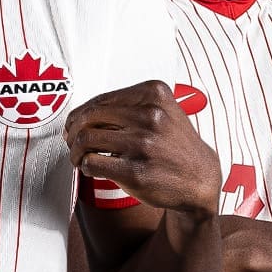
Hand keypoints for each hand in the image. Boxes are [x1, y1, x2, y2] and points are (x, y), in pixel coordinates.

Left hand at [65, 80, 219, 217]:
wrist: (200, 177)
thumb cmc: (175, 145)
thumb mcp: (162, 111)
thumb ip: (128, 106)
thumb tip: (81, 115)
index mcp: (154, 94)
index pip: (100, 100)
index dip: (80, 114)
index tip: (74, 125)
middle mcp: (150, 116)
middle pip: (89, 118)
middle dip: (73, 132)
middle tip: (71, 142)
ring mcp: (144, 144)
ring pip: (86, 140)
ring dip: (75, 151)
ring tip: (78, 157)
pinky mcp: (136, 171)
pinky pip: (93, 163)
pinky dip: (85, 166)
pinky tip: (91, 168)